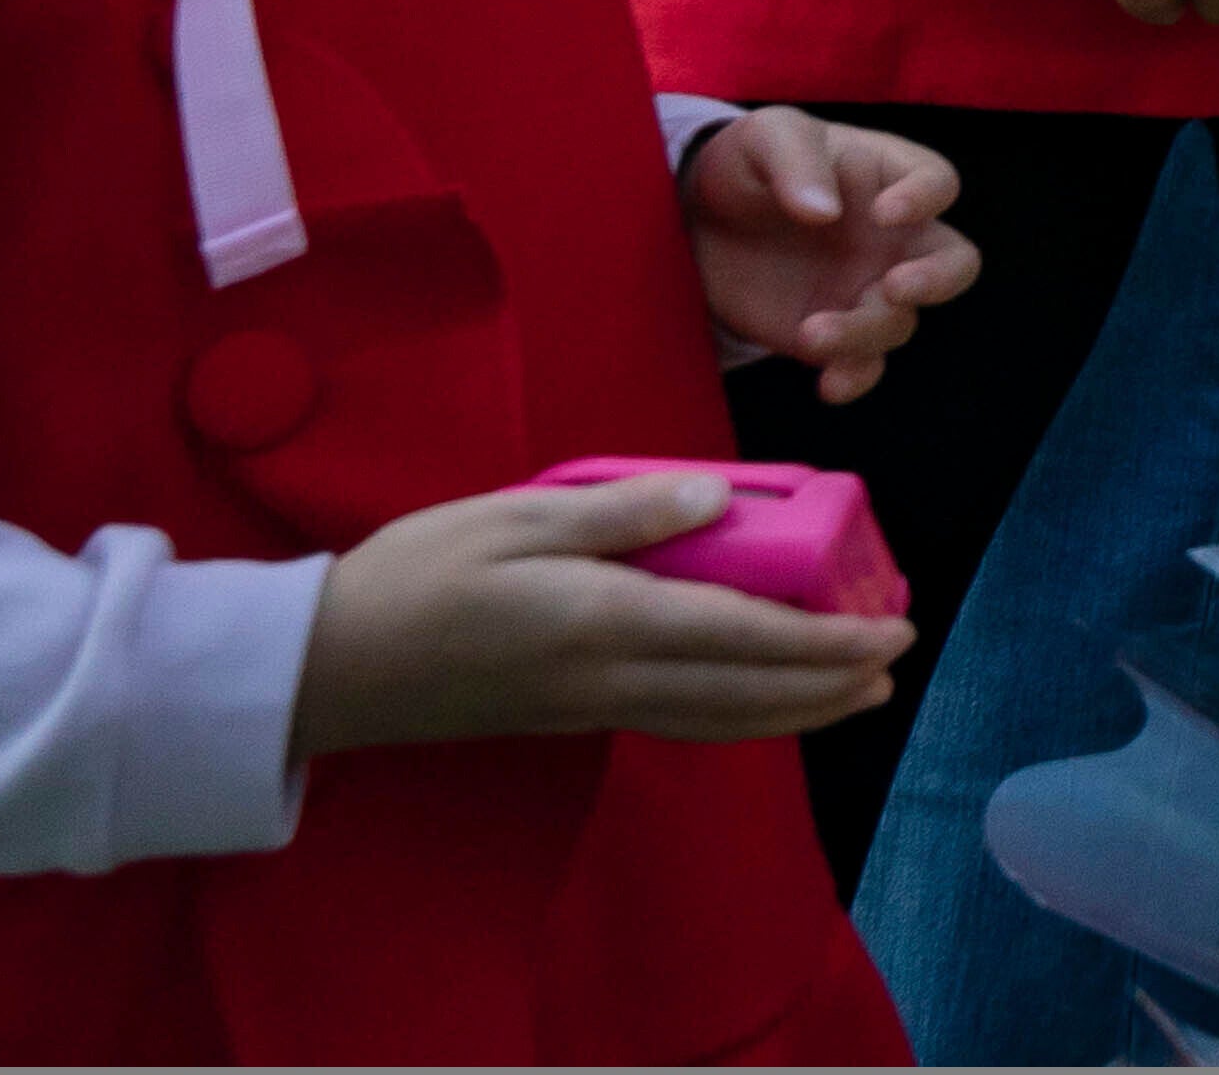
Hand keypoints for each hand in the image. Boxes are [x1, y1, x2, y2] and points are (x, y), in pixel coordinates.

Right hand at [288, 474, 908, 756]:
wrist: (324, 664)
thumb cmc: (417, 573)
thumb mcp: (519, 518)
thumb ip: (624, 514)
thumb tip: (720, 498)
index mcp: (604, 619)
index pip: (743, 636)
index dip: (825, 642)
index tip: (888, 632)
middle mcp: (607, 677)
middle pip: (744, 691)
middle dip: (827, 682)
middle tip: (894, 661)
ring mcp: (587, 706)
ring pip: (715, 717)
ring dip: (791, 710)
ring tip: (853, 695)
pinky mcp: (566, 717)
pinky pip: (674, 722)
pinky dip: (734, 717)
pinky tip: (757, 704)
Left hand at [682, 109, 981, 404]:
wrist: (700, 223)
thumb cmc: (749, 164)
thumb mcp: (765, 137)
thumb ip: (795, 161)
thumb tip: (823, 213)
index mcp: (890, 176)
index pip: (938, 182)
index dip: (923, 199)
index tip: (884, 211)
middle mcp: (894, 238)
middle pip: (955, 263)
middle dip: (936, 279)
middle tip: (895, 285)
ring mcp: (867, 288)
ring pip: (899, 321)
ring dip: (864, 331)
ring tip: (811, 331)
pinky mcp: (835, 333)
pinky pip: (863, 363)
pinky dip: (854, 377)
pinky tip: (828, 384)